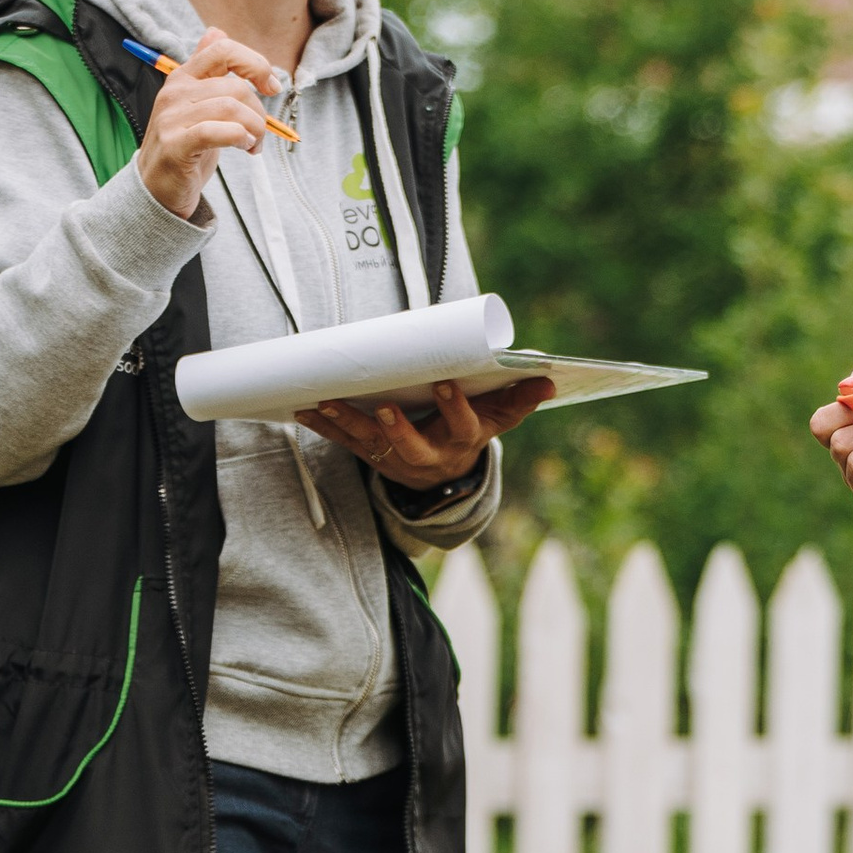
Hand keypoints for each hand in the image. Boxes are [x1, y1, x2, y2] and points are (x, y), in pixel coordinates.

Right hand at [137, 28, 294, 218]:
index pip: (223, 49)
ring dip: (254, 129)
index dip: (255, 64)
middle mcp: (175, 92)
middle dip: (259, 112)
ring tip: (252, 144)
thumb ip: (208, 69)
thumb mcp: (198, 102)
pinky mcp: (175, 144)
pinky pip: (216, 131)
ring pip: (231, 108)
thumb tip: (216, 31)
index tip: (271, 87)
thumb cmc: (186, 144)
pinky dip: (239, 137)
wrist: (157, 186)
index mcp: (183, 76)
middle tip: (258, 134)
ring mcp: (172, 117)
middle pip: (235, 86)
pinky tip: (243, 146)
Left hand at [296, 375, 550, 490]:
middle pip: (412, 447)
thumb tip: (549, 378)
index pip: (462, 427)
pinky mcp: (371, 455)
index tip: (444, 384)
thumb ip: (518, 398)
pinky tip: (304, 409)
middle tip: (384, 408)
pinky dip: (324, 426)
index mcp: (462, 441)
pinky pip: (345, 441)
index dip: (454, 408)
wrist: (443, 474)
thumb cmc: (470, 430)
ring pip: (371, 444)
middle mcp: (428, 455)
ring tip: (325, 402)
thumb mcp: (496, 419)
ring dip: (347, 424)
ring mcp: (396, 458)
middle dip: (397, 429)